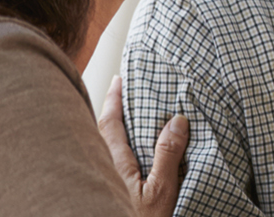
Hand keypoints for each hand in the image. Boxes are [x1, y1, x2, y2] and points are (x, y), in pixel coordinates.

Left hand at [97, 75, 187, 216]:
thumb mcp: (162, 191)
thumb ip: (168, 156)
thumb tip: (176, 121)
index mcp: (114, 164)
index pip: (110, 123)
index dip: (114, 99)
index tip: (119, 80)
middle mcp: (101, 170)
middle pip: (97, 133)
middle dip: (107, 112)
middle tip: (118, 93)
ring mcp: (97, 182)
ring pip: (97, 149)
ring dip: (107, 132)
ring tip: (121, 121)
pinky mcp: (98, 194)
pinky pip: (102, 164)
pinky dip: (109, 152)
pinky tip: (121, 159)